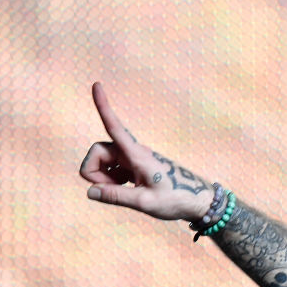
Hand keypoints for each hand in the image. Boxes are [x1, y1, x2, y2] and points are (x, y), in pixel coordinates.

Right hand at [79, 82, 211, 221]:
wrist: (197, 201)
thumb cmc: (176, 199)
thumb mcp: (145, 202)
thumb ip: (116, 197)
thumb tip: (90, 191)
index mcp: (137, 155)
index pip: (115, 127)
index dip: (104, 107)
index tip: (97, 84)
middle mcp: (133, 152)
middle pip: (97, 151)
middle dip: (95, 172)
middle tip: (109, 192)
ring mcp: (133, 158)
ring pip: (103, 161)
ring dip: (103, 178)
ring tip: (125, 192)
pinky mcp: (134, 166)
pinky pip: (111, 169)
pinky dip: (111, 181)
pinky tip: (127, 190)